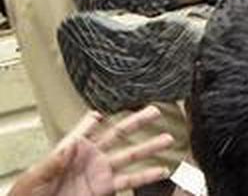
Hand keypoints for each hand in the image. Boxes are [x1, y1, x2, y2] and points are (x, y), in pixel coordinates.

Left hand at [9, 107, 173, 195]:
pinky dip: (147, 176)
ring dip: (149, 147)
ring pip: (129, 156)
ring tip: (167, 138)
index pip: (86, 128)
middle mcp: (89, 159)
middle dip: (136, 122)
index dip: (96, 118)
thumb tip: (72, 144)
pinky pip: (129, 180)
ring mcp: (99, 174)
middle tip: (154, 111)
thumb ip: (54, 160)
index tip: (108, 106)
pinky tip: (161, 171)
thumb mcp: (34, 177)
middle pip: (117, 135)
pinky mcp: (105, 189)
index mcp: (70, 150)